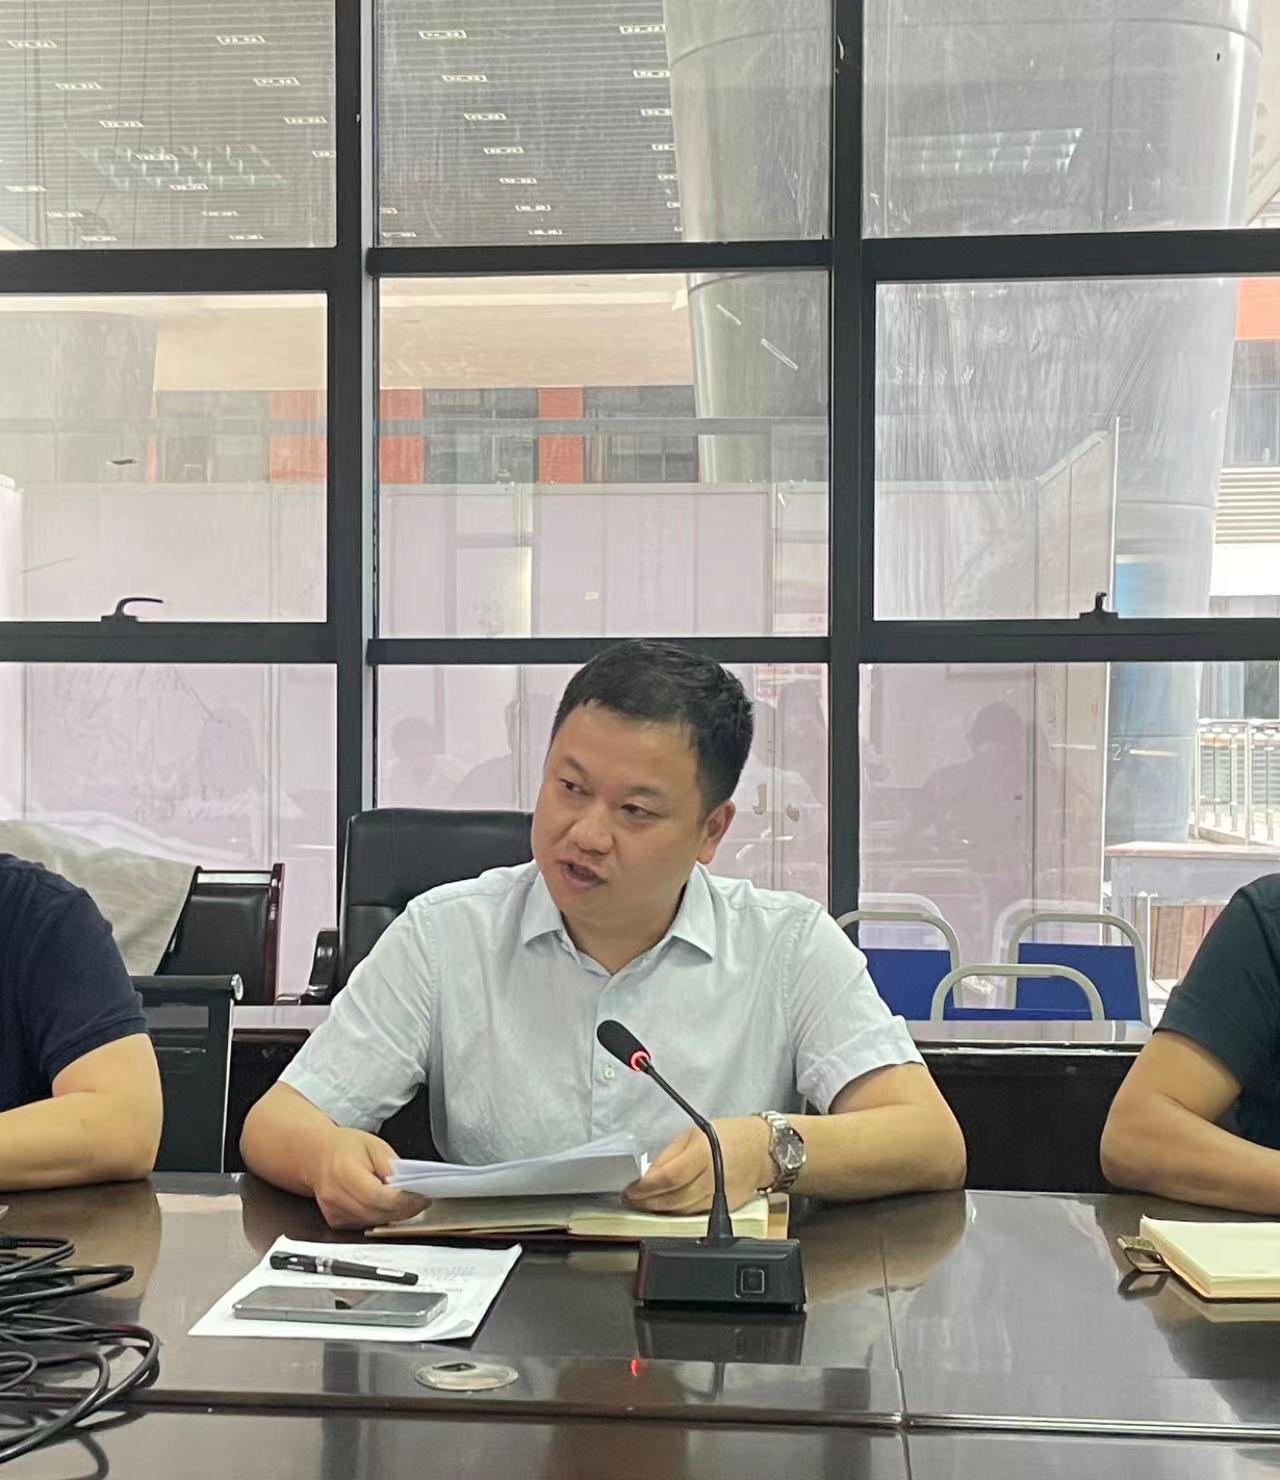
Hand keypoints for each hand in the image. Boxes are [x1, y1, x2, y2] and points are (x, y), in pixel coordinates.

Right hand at [311, 1128, 428, 1229]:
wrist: (317, 1156)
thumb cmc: (345, 1148)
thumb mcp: (374, 1145)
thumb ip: (391, 1166)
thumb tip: (408, 1185)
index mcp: (344, 1172)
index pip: (378, 1196)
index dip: (403, 1200)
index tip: (420, 1197)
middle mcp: (336, 1196)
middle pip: (377, 1213)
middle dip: (403, 1210)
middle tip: (419, 1202)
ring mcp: (333, 1212)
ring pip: (373, 1222)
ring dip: (393, 1215)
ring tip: (406, 1202)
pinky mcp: (335, 1221)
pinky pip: (365, 1224)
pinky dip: (380, 1217)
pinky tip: (386, 1205)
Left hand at [623, 1116, 772, 1215]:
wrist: (763, 1149)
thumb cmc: (730, 1136)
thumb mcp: (694, 1133)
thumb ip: (669, 1155)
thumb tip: (648, 1174)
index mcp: (704, 1154)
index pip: (668, 1177)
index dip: (645, 1187)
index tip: (630, 1189)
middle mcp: (713, 1179)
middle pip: (673, 1199)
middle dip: (647, 1202)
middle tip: (630, 1200)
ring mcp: (721, 1197)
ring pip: (682, 1211)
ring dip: (659, 1210)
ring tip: (643, 1204)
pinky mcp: (725, 1208)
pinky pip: (695, 1214)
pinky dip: (677, 1212)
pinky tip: (666, 1208)